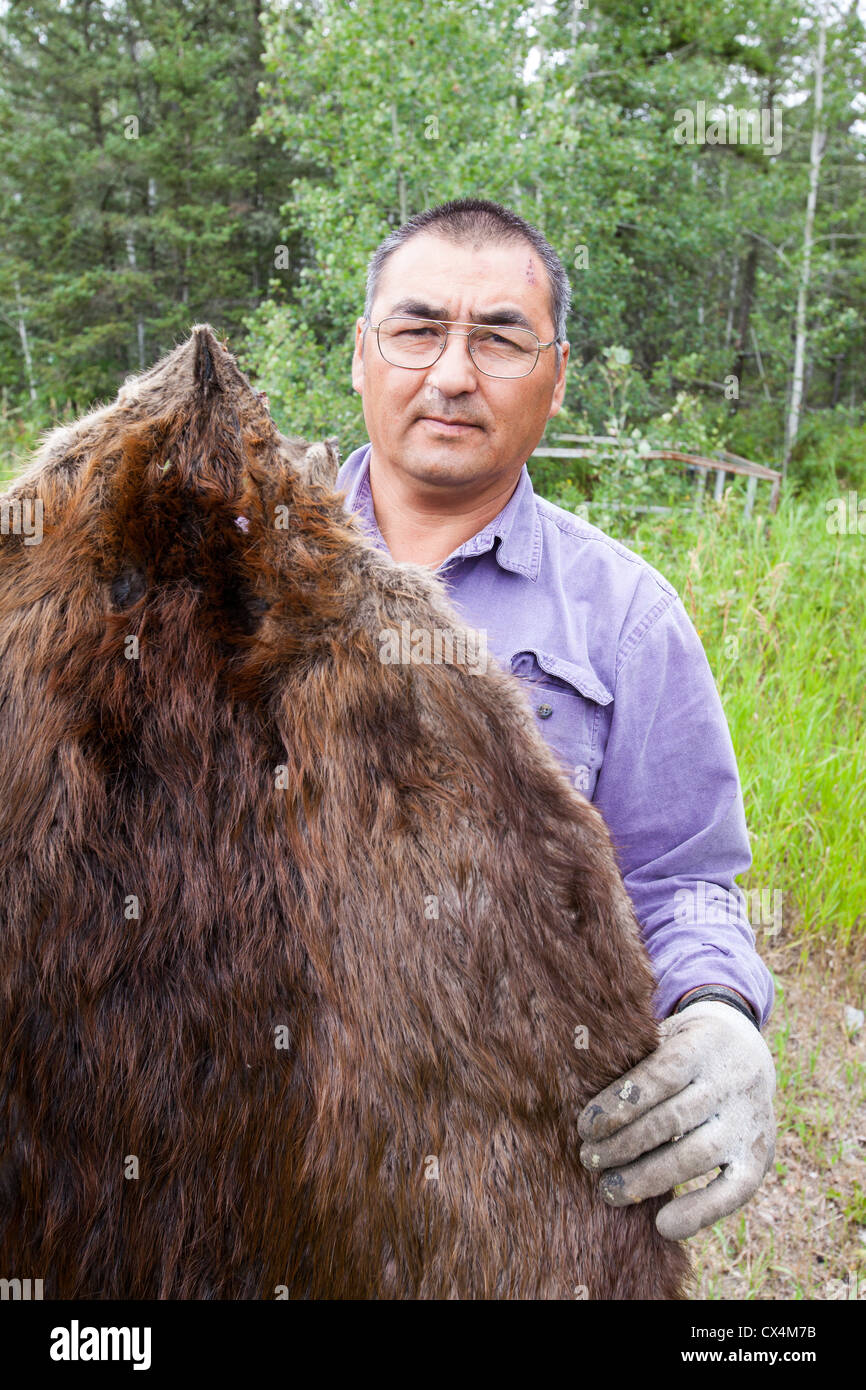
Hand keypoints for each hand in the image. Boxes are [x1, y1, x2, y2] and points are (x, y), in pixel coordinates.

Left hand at [577, 1000, 775, 1239]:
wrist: (746, 1047)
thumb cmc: (683, 1046)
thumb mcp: (664, 1032)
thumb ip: (631, 1053)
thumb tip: (574, 1075)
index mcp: (703, 1045)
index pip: (661, 1075)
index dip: (621, 1103)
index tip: (585, 1126)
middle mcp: (731, 1082)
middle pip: (673, 1119)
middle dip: (625, 1144)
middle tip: (588, 1159)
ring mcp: (750, 1121)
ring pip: (698, 1155)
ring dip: (649, 1178)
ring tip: (608, 1190)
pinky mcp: (759, 1156)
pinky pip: (733, 1190)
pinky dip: (701, 1211)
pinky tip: (664, 1226)